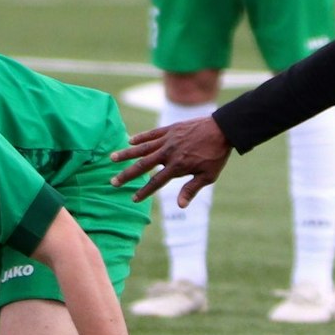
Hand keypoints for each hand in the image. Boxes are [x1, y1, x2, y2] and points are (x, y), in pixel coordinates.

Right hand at [109, 116, 231, 205]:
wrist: (222, 130)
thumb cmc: (216, 156)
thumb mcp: (208, 176)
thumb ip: (191, 189)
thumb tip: (180, 205)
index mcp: (177, 166)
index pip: (156, 182)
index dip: (144, 191)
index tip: (133, 198)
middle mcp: (168, 153)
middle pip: (143, 165)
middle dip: (127, 175)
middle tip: (113, 182)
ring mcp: (168, 140)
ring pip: (143, 148)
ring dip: (127, 153)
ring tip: (112, 158)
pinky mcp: (170, 129)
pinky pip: (152, 133)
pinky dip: (140, 137)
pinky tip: (130, 140)